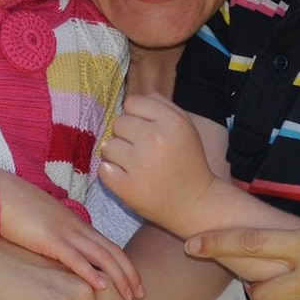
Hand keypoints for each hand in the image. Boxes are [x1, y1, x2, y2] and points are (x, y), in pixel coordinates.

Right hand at [0, 169, 143, 299]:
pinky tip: (101, 286)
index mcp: (74, 224)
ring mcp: (64, 232)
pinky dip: (89, 272)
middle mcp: (75, 227)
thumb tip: (59, 263)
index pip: (108, 246)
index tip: (135, 285)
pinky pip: (74, 257)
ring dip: (118, 276)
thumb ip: (54, 241)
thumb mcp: (41, 228)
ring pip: (100, 255)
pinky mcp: (48, 238)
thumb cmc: (13, 211)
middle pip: (111, 251)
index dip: (124, 266)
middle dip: (128, 274)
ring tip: (131, 296)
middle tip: (142, 295)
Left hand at [99, 93, 216, 234]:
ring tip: (133, 164)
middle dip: (126, 135)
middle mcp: (155, 139)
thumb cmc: (188, 162)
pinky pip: (103, 170)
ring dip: (117, 155)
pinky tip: (126, 177)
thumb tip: (137, 97)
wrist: (195, 203)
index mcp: (171, 122)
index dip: (136, 116)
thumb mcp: (186, 127)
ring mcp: (140, 164)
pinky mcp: (128, 187)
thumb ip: (163, 106)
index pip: (132, 103)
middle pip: (118, 123)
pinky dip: (111, 174)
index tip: (145, 129)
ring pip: (108, 146)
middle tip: (140, 150)